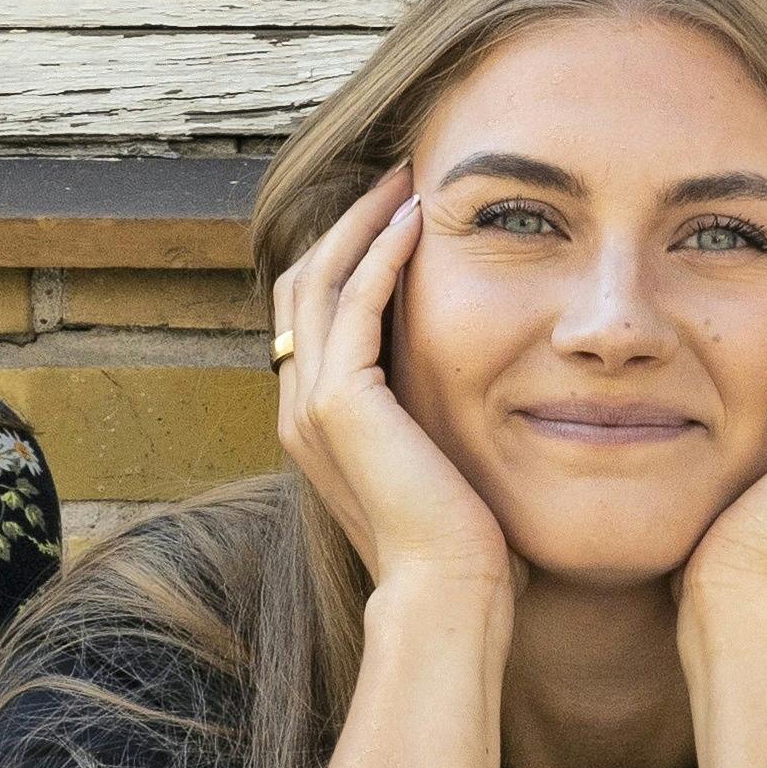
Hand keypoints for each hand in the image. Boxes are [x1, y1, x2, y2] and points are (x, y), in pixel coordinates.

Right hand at [265, 169, 513, 599]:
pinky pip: (355, 302)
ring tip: (407, 181)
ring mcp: (311, 402)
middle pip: (304, 281)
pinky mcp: (341, 402)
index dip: (349, 253)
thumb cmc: (458, 539)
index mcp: (315, 417)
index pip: (315, 310)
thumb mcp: (434, 454)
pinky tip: (418, 222)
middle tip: (399, 177)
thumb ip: (426, 409)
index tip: (399, 212)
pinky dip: (381, 253)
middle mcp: (298, 404)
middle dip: (349, 222)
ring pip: (320, 279)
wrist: (446, 590)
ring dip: (363, 222)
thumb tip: (468, 372)